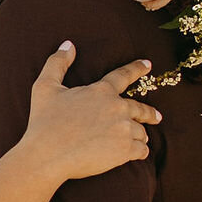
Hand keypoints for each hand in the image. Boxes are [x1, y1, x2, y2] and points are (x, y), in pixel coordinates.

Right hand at [21, 40, 160, 181]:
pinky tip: (138, 152)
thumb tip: (68, 45)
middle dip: (149, 113)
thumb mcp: (44, 87)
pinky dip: (141, 150)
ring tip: (140, 139)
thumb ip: (57, 62)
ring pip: (141, 131)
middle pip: (140, 108)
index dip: (137, 68)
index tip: (148, 65)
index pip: (124, 75)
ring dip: (140, 134)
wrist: (47, 156)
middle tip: (156, 116)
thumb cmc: (44, 122)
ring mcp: (123, 130)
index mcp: (101, 91)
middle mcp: (117, 108)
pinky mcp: (125, 151)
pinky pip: (142, 149)